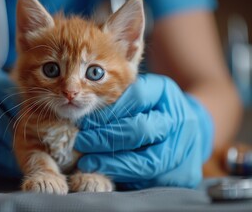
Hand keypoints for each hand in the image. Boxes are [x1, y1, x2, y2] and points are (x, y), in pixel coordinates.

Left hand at [75, 74, 213, 188]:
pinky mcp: (185, 174)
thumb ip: (117, 100)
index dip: (107, 111)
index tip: (84, 121)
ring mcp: (185, 148)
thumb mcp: (139, 94)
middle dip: (104, 139)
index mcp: (165, 92)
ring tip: (88, 163)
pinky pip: (150, 180)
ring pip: (145, 162)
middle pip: (139, 130)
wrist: (192, 128)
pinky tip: (107, 173)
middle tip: (81, 143)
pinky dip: (125, 178)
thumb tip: (84, 120)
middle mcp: (179, 119)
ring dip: (111, 164)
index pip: (135, 97)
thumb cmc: (155, 109)